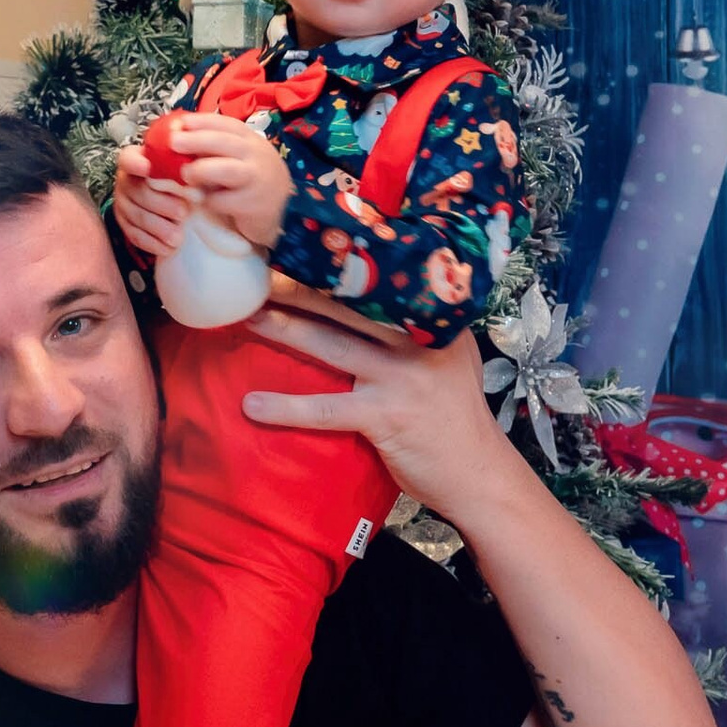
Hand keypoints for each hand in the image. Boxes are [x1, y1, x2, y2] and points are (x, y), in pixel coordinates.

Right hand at [112, 144, 192, 257]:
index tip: (147, 168)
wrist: (175, 196)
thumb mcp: (186, 164)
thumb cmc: (181, 176)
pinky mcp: (125, 224)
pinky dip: (153, 244)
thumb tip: (202, 166)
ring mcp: (124, 203)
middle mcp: (126, 180)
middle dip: (161, 204)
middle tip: (183, 213)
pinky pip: (135, 236)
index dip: (136, 163)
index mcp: (138, 159)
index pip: (128, 158)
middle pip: (137, 191)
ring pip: (137, 217)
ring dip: (159, 228)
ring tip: (178, 236)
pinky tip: (169, 248)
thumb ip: (190, 162)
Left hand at [165, 113, 294, 248]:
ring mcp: (258, 179)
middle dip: (197, 140)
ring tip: (186, 173)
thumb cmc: (247, 181)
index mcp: (251, 140)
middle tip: (174, 142)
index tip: (181, 122)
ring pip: (227, 170)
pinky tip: (203, 200)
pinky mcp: (255, 204)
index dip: (203, 122)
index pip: (227, 124)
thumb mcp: (236, 158)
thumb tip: (177, 136)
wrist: (275, 212)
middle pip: (225, 142)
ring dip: (202, 170)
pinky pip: (226, 200)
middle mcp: (257, 155)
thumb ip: (213, 149)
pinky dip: (210, 200)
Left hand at [240, 280, 524, 524]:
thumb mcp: (452, 357)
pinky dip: (287, 406)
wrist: (478, 474)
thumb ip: (422, 328)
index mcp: (435, 319)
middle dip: (301, 288)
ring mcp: (402, 377)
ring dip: (286, 329)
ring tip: (248, 318)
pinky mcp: (385, 416)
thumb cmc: (456, 416)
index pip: (381, 284)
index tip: (301, 251)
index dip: (339, 268)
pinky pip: (326, 408)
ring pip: (333, 345)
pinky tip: (254, 404)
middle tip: (260, 274)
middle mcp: (420, 340)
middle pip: (350, 305)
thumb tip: (377, 301)